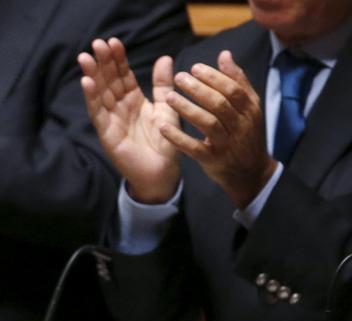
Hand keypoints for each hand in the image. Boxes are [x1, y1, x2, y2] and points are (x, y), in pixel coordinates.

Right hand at [79, 39, 181, 203]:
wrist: (163, 173)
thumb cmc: (164, 143)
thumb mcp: (167, 107)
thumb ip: (163, 85)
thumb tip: (164, 57)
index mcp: (133, 101)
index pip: (123, 75)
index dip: (117, 59)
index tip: (114, 42)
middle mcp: (119, 109)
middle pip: (108, 81)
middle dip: (102, 62)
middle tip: (97, 43)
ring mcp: (111, 121)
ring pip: (100, 94)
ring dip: (92, 75)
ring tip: (85, 57)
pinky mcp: (107, 135)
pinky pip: (98, 113)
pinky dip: (92, 98)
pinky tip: (86, 82)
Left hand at [162, 51, 274, 209]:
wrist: (251, 172)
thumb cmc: (246, 133)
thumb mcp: (249, 108)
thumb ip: (237, 81)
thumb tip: (224, 55)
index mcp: (249, 110)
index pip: (233, 89)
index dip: (214, 77)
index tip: (195, 67)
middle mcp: (240, 126)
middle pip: (220, 104)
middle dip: (199, 89)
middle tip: (179, 78)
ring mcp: (227, 144)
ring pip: (208, 123)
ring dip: (188, 109)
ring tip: (169, 97)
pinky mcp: (213, 161)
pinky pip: (194, 148)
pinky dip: (178, 138)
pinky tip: (163, 127)